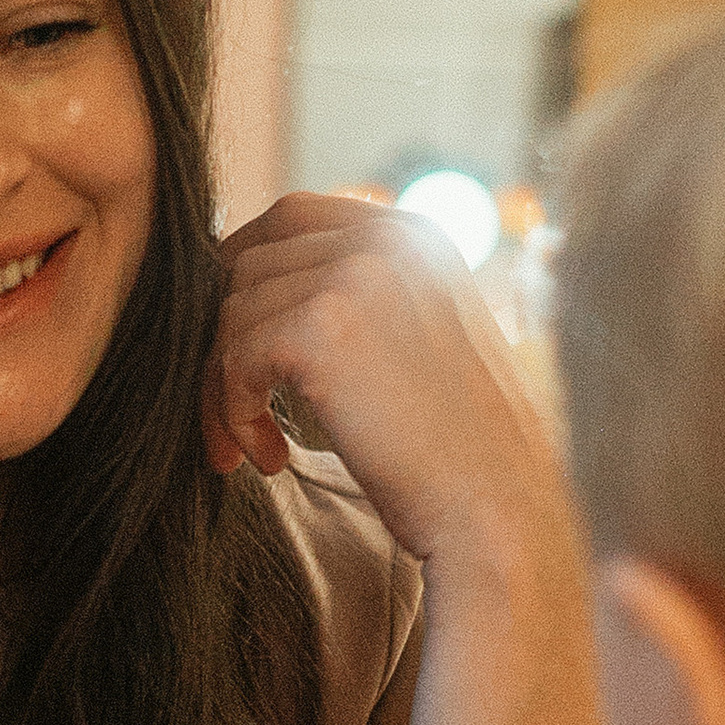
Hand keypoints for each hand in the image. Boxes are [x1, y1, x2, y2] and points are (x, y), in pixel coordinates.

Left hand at [204, 194, 562, 575]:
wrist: (499, 507)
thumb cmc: (459, 449)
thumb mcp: (417, 341)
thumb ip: (356, 301)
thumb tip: (246, 291)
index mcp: (414, 234)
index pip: (291, 217)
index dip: (243, 271)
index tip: (230, 340)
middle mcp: (386, 236)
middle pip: (251, 263)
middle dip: (225, 340)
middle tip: (232, 413)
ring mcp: (353, 276)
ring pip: (233, 314)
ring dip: (225, 389)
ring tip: (259, 448)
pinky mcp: (320, 328)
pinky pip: (234, 359)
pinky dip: (233, 415)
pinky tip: (271, 459)